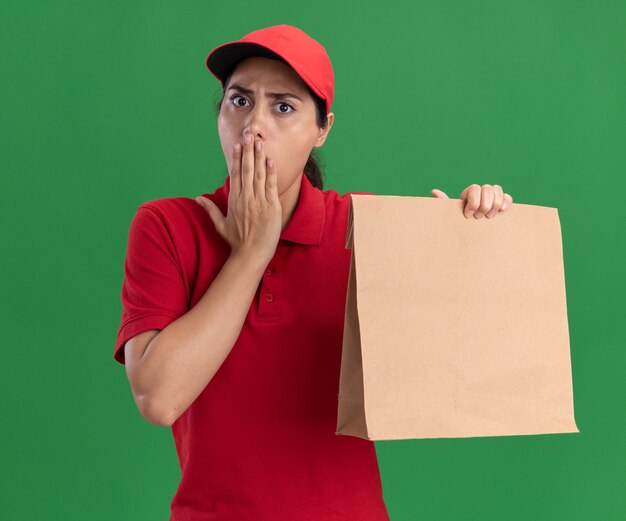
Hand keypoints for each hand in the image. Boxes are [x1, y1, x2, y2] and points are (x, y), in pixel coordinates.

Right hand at [194, 132, 282, 261]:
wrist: (251, 254)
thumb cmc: (237, 242)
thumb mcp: (220, 225)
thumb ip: (210, 209)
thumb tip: (197, 199)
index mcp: (234, 200)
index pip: (235, 174)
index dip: (237, 158)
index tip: (238, 145)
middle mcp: (245, 198)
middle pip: (246, 170)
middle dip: (248, 151)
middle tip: (249, 135)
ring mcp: (258, 201)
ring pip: (258, 174)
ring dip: (259, 157)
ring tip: (260, 142)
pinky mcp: (271, 206)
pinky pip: (270, 186)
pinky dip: (270, 172)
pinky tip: (270, 160)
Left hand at [431, 184, 512, 218]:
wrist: (468, 232)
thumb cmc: (458, 221)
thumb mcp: (451, 213)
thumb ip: (444, 202)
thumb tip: (434, 192)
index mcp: (469, 193)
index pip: (474, 189)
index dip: (473, 202)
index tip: (468, 215)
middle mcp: (481, 192)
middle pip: (487, 188)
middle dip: (484, 205)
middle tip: (479, 217)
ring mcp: (492, 197)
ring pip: (497, 190)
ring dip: (494, 204)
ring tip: (489, 217)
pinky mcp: (501, 204)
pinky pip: (507, 197)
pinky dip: (506, 201)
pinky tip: (502, 210)